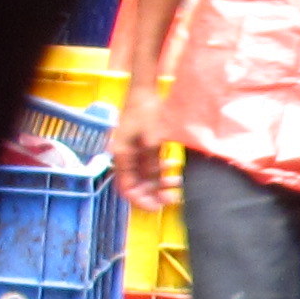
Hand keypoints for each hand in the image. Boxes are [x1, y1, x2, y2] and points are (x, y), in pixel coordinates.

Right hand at [111, 79, 176, 212]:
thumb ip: (152, 159)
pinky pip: (151, 167)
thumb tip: (156, 181)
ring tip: (178, 184)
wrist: (146, 91)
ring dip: (160, 184)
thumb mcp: (152, 137)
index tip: (157, 208)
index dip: (140, 200)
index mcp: (121, 155)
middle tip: (174, 198)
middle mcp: (125, 157)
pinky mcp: (143, 147)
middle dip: (154, 194)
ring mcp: (134, 152)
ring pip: (146, 177)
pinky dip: (162, 172)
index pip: (126, 187)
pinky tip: (175, 171)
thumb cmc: (147, 111)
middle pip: (136, 185)